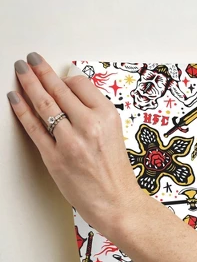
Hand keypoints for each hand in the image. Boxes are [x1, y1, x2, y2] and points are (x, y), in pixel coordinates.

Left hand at [7, 53, 142, 236]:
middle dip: (41, 71)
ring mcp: (70, 141)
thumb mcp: (114, 134)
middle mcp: (90, 125)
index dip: (65, 77)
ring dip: (28, 83)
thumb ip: (94, 112)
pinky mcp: (55, 158)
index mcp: (108, 116)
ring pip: (44, 104)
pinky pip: (34, 127)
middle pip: (59, 90)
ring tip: (20, 70)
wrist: (116, 202)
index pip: (81, 84)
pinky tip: (15, 98)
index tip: (57, 74)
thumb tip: (73, 92)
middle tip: (31, 60)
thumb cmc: (116, 172)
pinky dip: (21, 110)